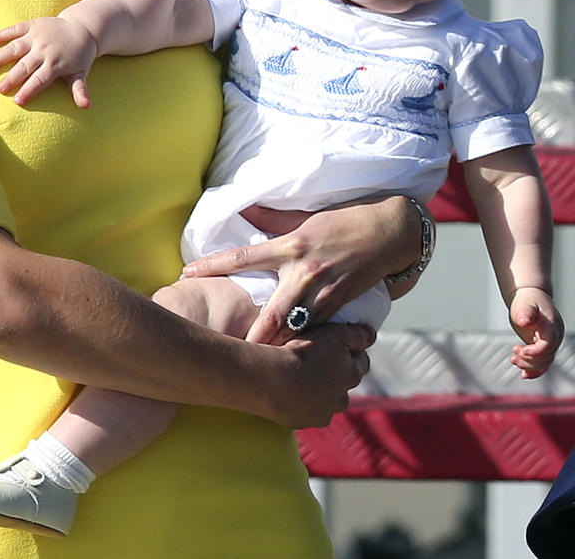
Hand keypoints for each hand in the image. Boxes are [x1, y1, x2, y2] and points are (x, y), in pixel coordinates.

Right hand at [0, 16, 97, 106]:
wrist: (83, 28)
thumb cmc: (79, 55)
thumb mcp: (81, 73)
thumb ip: (80, 90)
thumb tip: (86, 106)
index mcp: (56, 64)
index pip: (40, 80)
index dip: (29, 90)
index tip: (17, 101)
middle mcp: (44, 50)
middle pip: (25, 66)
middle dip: (12, 78)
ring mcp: (37, 36)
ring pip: (15, 47)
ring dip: (0, 56)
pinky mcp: (33, 25)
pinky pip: (15, 29)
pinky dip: (2, 34)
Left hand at [182, 198, 420, 344]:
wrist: (390, 231)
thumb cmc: (344, 220)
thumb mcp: (305, 217)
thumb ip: (272, 219)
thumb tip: (244, 212)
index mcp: (290, 245)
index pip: (242, 257)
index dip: (212, 265)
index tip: (187, 273)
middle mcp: (304, 271)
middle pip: (271, 314)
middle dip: (250, 338)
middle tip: (223, 351)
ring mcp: (325, 292)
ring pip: (295, 329)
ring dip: (276, 347)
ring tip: (253, 365)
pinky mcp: (343, 306)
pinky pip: (318, 330)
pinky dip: (303, 342)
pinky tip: (291, 358)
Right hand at [266, 323, 374, 428]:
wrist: (274, 381)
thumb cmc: (303, 353)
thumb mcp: (333, 334)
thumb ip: (356, 334)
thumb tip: (372, 334)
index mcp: (352, 374)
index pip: (362, 361)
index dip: (353, 351)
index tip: (340, 343)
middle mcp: (343, 397)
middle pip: (346, 382)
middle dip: (338, 371)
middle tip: (319, 358)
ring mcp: (325, 411)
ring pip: (329, 399)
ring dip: (322, 389)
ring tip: (303, 375)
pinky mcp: (307, 421)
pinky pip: (311, 411)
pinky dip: (306, 402)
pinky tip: (293, 391)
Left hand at [509, 288, 563, 378]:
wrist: (531, 297)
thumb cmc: (527, 300)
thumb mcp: (525, 304)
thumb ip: (526, 312)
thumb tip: (524, 321)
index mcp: (552, 326)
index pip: (548, 344)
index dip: (535, 352)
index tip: (519, 350)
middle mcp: (554, 337)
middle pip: (546, 356)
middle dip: (529, 360)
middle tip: (513, 356)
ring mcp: (550, 343)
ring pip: (544, 362)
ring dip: (528, 365)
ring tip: (512, 359)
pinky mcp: (544, 347)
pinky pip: (543, 363)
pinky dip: (535, 371)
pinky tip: (524, 375)